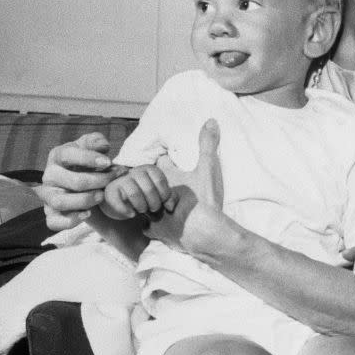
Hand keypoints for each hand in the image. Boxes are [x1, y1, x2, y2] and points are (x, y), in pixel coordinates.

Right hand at [38, 133, 122, 230]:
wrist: (79, 180)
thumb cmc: (85, 161)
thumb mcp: (90, 146)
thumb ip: (96, 141)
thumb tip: (102, 146)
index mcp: (57, 156)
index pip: (69, 155)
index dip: (89, 158)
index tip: (108, 162)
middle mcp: (50, 176)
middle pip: (71, 181)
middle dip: (96, 181)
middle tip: (111, 180)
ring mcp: (48, 196)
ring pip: (61, 202)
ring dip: (85, 200)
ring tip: (101, 196)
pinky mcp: (50, 213)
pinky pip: (54, 222)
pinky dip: (70, 220)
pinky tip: (87, 214)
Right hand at [101, 164, 176, 220]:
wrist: (122, 199)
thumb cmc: (144, 196)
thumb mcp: (159, 194)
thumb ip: (169, 198)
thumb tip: (170, 207)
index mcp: (148, 169)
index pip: (160, 181)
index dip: (164, 195)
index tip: (162, 202)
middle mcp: (135, 171)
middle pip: (149, 189)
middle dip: (154, 204)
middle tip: (153, 209)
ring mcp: (121, 180)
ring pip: (135, 194)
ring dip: (142, 207)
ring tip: (142, 210)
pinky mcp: (110, 190)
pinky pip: (118, 201)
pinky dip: (126, 211)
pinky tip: (131, 214)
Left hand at [148, 119, 225, 256]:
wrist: (205, 233)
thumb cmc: (205, 201)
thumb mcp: (208, 169)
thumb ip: (208, 144)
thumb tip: (211, 120)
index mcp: (165, 179)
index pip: (157, 164)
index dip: (161, 160)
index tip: (163, 157)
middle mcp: (155, 196)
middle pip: (146, 186)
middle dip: (150, 183)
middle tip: (152, 179)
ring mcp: (154, 215)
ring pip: (143, 206)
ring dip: (147, 203)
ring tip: (152, 202)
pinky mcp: (157, 232)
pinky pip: (146, 227)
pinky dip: (150, 225)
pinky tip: (153, 224)